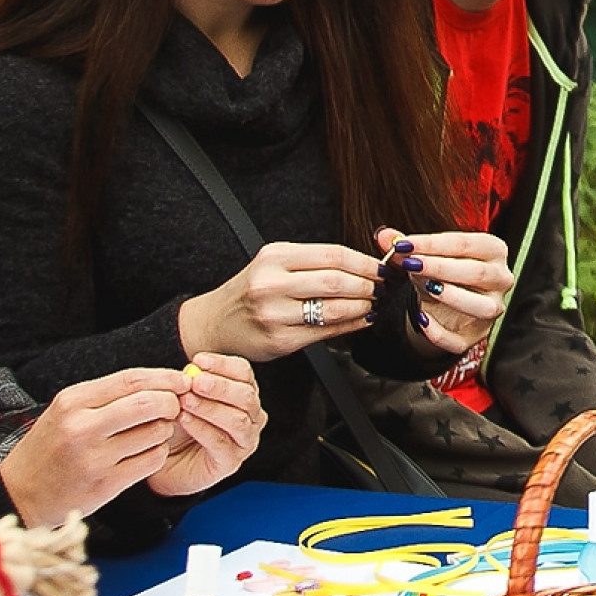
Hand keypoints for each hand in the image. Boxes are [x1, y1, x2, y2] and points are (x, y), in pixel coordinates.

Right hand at [0, 370, 190, 526]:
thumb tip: (167, 380)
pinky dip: (157, 454)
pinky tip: (143, 454)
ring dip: (164, 430)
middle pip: (150, 403)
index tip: (183, 380)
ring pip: (156, 432)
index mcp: (73, 402)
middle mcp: (82, 428)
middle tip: (173, 407)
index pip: (133, 380)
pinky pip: (152, 460)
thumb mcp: (69, 410)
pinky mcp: (104, 485)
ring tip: (151, 433)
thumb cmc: (53, 445)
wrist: (19, 492)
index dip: (165, 377)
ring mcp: (93, 459)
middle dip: (172, 403)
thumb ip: (111, 394)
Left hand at [146, 354, 266, 498]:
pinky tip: (184, 419)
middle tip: (196, 381)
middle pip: (246, 395)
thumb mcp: (185, 399)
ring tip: (185, 401)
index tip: (199, 360)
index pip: (244, 373)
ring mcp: (245, 441)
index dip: (223, 365)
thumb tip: (192, 370)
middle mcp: (252, 417)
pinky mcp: (231, 462)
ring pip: (237, 419)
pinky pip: (220, 442)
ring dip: (210, 407)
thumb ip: (191, 384)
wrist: (165, 465)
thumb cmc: (178, 428)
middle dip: (220, 386)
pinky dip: (201, 428)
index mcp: (244, 395)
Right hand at [177, 242, 384, 362]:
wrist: (214, 322)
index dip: (364, 262)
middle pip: (336, 281)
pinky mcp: (279, 340)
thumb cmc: (252, 289)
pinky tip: (360, 320)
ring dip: (362, 306)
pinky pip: (325, 332)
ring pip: (334, 308)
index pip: (333, 255)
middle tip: (380, 287)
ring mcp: (274, 314)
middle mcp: (272, 284)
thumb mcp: (275, 263)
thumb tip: (363, 262)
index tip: (381, 267)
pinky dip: (350, 326)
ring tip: (371, 303)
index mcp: (275, 257)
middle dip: (367, 285)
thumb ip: (313, 260)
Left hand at [376, 228, 514, 356]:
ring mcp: (492, 309)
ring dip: (453, 296)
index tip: (404, 244)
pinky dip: (440, 332)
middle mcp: (501, 279)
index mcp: (493, 251)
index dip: (433, 243)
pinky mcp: (477, 336)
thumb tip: (384, 235)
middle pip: (477, 272)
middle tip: (411, 264)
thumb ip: (407, 246)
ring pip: (482, 307)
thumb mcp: (426, 256)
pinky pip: (461, 339)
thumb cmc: (442, 273)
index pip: (466, 243)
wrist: (446, 305)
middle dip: (441, 267)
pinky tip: (421, 320)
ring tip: (427, 287)